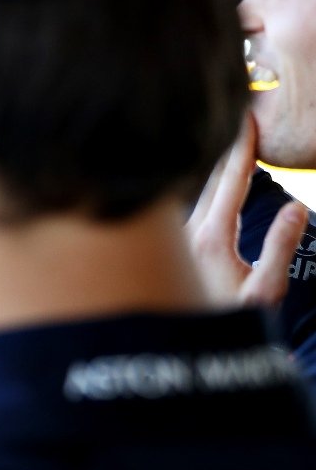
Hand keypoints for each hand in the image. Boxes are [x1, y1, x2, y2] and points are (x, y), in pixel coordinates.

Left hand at [189, 116, 307, 308]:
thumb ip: (280, 248)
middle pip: (208, 179)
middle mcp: (186, 233)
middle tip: (238, 114)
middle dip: (225, 146)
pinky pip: (187, 205)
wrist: (188, 354)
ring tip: (227, 139)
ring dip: (211, 166)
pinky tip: (210, 180)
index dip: (243, 148)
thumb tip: (297, 208)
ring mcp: (175, 240)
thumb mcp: (265, 290)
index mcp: (211, 238)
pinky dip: (202, 186)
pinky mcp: (172, 249)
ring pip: (194, 192)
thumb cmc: (228, 323)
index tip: (249, 117)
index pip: (230, 181)